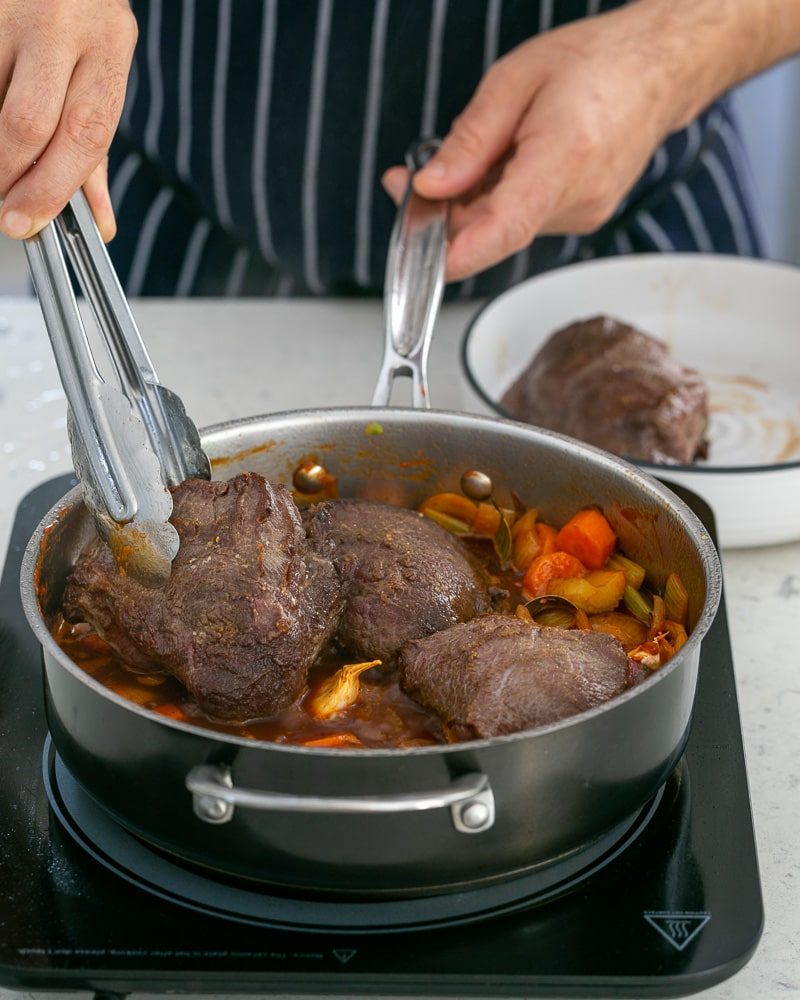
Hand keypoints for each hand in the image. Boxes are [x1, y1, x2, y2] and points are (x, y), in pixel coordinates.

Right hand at [0, 0, 136, 241]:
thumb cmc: (80, 19)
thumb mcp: (101, 72)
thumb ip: (95, 149)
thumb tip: (98, 221)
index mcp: (109, 43)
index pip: (84, 134)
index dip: (52, 189)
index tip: (27, 221)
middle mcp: (62, 24)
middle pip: (28, 123)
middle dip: (11, 176)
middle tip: (3, 205)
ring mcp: (10, 10)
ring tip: (1, 165)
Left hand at [381, 1, 754, 280]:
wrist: (658, 69)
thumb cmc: (596, 63)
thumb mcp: (515, 80)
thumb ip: (470, 139)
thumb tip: (430, 185)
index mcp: (565, 156)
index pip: (507, 225)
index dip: (463, 251)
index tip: (428, 261)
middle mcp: (579, 197)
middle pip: (494, 229)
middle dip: (444, 214)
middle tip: (408, 182)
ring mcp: (583, 214)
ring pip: (505, 227)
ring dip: (472, 204)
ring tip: (471, 156)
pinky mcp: (581, 217)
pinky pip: (523, 220)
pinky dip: (499, 201)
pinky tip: (502, 166)